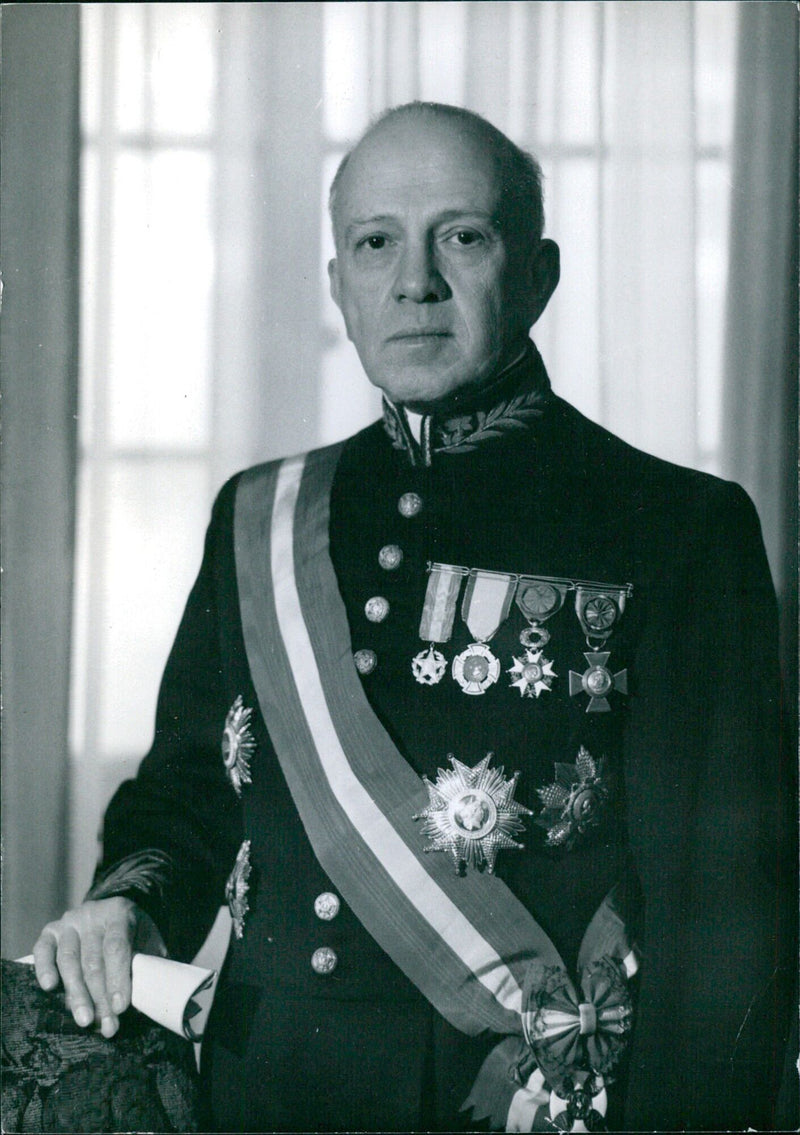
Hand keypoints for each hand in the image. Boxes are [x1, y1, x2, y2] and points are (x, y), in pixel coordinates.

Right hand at [33, 897, 166, 1037]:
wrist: (113, 913)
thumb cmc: (134, 933)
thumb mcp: (148, 940)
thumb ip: (145, 962)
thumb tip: (142, 995)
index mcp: (120, 913)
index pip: (116, 947)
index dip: (118, 978)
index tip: (120, 1007)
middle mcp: (92, 915)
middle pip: (92, 960)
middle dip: (100, 997)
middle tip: (107, 1025)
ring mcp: (69, 922)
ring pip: (69, 961)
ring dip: (76, 994)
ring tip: (85, 1020)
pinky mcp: (51, 931)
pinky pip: (43, 950)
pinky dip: (44, 969)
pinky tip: (50, 987)